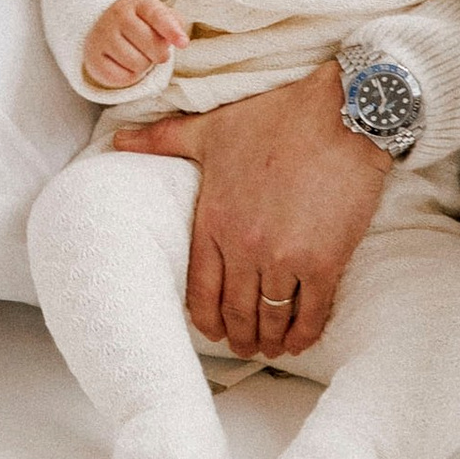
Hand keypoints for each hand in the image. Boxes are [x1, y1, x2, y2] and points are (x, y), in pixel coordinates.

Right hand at [80, 0, 186, 92]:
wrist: (105, 29)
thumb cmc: (142, 25)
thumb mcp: (160, 17)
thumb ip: (175, 23)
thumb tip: (181, 40)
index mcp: (138, 2)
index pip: (158, 16)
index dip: (172, 30)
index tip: (184, 43)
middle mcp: (117, 15)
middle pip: (152, 46)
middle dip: (159, 54)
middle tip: (153, 50)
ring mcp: (102, 35)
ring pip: (138, 64)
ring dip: (144, 66)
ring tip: (138, 55)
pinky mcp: (93, 57)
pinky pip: (123, 77)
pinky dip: (130, 76)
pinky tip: (125, 64)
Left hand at [113, 60, 389, 355]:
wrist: (341, 113)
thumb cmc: (277, 117)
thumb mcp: (212, 129)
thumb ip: (163, 140)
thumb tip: (118, 143)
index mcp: (213, 220)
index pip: (200, 290)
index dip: (206, 319)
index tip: (213, 330)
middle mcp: (244, 246)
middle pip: (236, 312)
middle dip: (239, 336)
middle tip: (245, 345)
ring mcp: (284, 258)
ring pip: (271, 318)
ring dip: (270, 339)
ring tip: (272, 345)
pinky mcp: (325, 261)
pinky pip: (312, 313)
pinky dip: (305, 333)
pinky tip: (302, 338)